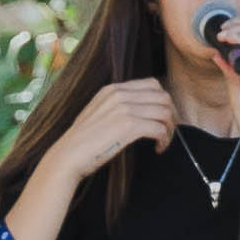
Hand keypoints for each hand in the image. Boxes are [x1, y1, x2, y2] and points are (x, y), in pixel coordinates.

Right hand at [61, 78, 182, 185]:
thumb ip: (117, 107)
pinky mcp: (129, 126)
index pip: (152, 84)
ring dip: (170, 129)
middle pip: (163, 96)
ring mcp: (124, 108)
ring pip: (164, 112)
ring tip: (164, 142)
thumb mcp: (98, 113)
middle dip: (171, 115)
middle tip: (168, 131)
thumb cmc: (83, 141)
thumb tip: (141, 113)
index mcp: (112, 89)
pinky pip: (159, 128)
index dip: (163, 101)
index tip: (163, 118)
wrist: (68, 156)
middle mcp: (119, 94)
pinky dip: (164, 139)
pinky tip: (158, 148)